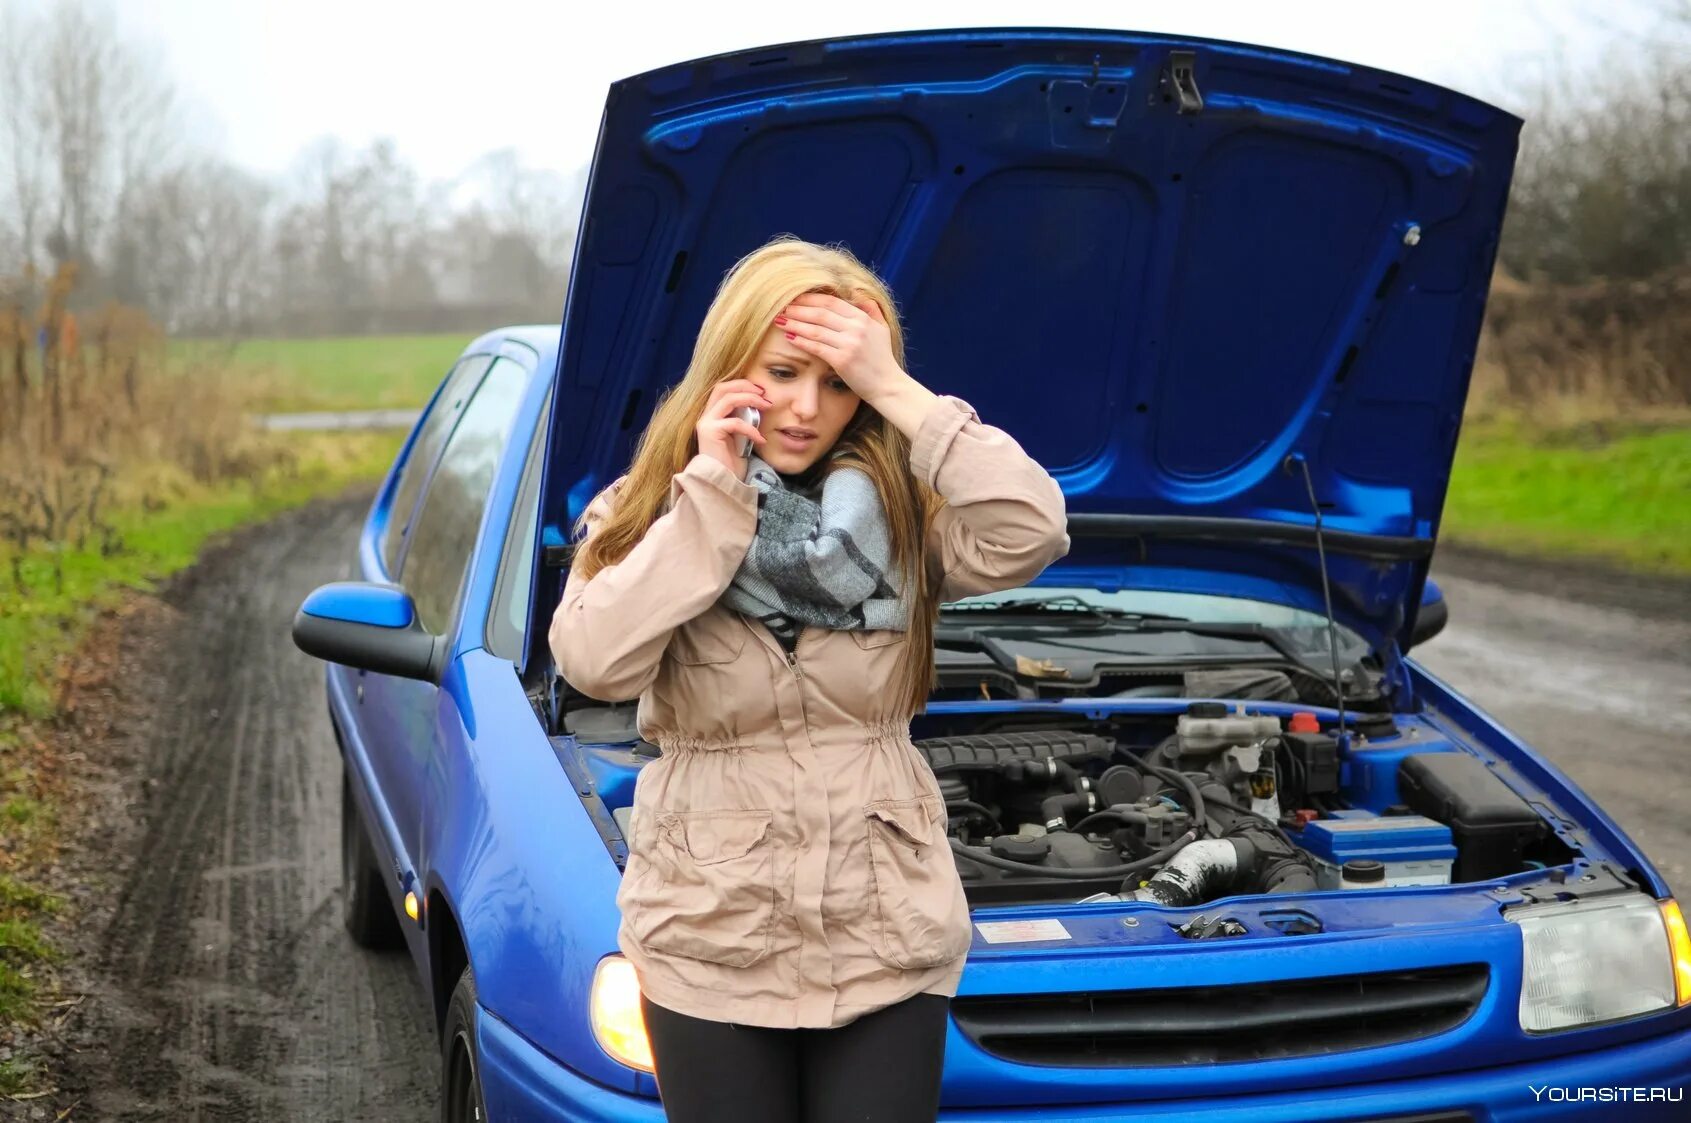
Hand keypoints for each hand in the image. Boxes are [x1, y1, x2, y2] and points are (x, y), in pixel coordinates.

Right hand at [695, 378, 768, 478]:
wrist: (722, 484)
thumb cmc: (731, 464)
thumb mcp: (739, 437)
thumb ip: (743, 420)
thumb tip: (760, 406)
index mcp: (711, 415)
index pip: (723, 389)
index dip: (741, 385)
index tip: (761, 390)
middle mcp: (705, 416)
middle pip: (722, 387)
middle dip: (745, 386)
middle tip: (764, 393)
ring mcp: (706, 423)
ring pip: (728, 398)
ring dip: (750, 399)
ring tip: (767, 406)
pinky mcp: (710, 432)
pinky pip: (735, 422)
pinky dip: (752, 429)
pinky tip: (761, 439)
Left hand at [777, 293, 909, 404]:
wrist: (888, 386)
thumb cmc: (883, 359)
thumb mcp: (882, 329)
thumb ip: (871, 309)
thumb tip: (857, 292)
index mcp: (863, 318)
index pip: (831, 302)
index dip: (810, 299)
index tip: (795, 298)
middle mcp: (856, 328)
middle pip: (820, 313)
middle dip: (798, 309)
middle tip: (781, 308)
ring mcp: (849, 344)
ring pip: (815, 329)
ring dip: (795, 324)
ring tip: (780, 321)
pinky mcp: (842, 361)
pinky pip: (816, 347)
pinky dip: (801, 341)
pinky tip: (790, 337)